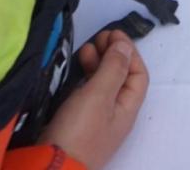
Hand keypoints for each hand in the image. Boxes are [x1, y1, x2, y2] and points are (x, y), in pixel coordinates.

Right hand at [38, 29, 148, 169]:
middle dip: (112, 54)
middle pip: (121, 77)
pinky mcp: (78, 122)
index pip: (138, 74)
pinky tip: (76, 70)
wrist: (52, 167)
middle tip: (97, 38)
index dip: (129, 52)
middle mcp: (115, 114)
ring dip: (98, 63)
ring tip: (85, 50)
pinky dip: (85, 77)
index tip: (113, 34)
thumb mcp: (99, 95)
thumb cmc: (79, 130)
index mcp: (127, 109)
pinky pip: (88, 93)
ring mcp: (96, 119)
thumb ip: (113, 68)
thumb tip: (126, 45)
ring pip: (103, 84)